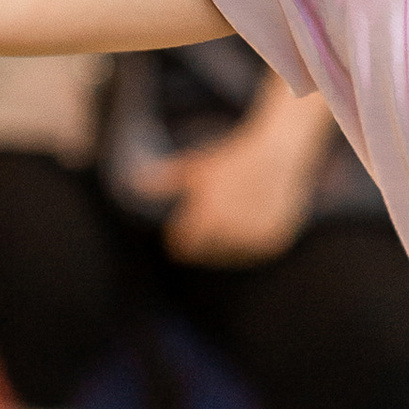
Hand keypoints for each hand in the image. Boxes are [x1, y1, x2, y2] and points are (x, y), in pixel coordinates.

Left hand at [141, 93, 327, 266]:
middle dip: (204, 239)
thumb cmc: (230, 158)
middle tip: (213, 216)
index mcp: (205, 216)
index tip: (185, 226)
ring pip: (229, 255)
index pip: (182, 247)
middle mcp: (229, 231)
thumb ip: (164, 181)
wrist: (278, 152)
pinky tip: (250, 219)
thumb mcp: (195, 167)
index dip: (181, 236)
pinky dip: (249, 241)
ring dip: (227, 243)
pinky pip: (252, 252)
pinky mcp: (272, 242)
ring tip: (234, 215)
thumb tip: (131, 181)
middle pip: (205, 253)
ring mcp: (253, 239)